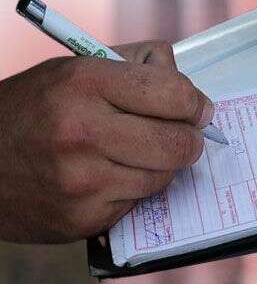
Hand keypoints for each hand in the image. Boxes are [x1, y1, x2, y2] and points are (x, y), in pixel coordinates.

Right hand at [0, 42, 212, 242]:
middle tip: (181, 135)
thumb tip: (183, 77)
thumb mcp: (72, 70)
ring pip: (164, 176)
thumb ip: (131, 66)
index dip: (194, 103)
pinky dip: (132, 191)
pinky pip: (137, 203)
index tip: (196, 109)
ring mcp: (81, 179)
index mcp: (82, 83)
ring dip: (160, 167)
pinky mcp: (83, 217)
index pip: (174, 94)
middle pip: (179, 142)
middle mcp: (81, 131)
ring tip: (132, 154)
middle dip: (189, 139)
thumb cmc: (33, 111)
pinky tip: (107, 178)